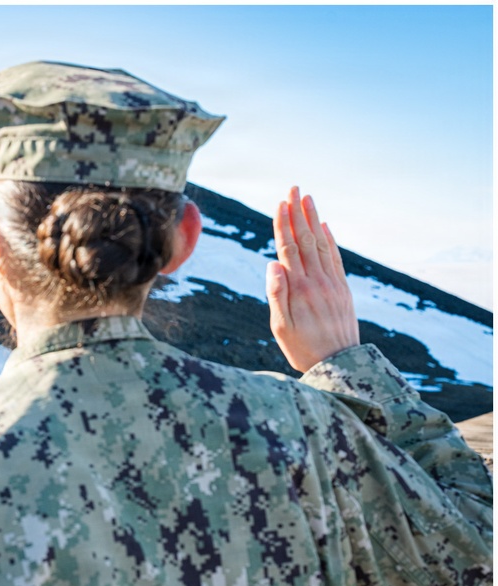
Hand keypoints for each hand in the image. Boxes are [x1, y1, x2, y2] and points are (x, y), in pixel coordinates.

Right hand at [265, 187, 358, 371]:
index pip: (289, 249)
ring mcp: (333, 284)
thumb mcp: (281, 327)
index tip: (280, 204)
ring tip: (308, 199)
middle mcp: (318, 281)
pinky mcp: (342, 289)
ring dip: (314, 219)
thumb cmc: (302, 349)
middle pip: (306, 239)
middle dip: (299, 213)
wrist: (339, 365)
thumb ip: (276, 294)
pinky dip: (330, 240)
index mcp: (299, 289)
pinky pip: (335, 258)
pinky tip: (325, 227)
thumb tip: (273, 263)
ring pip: (322, 244)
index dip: (284, 225)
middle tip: (294, 188)